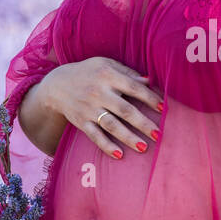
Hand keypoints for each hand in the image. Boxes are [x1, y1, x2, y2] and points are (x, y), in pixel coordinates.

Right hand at [44, 56, 162, 156]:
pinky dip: (106, 146)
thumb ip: (127, 72)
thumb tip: (150, 80)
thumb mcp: (106, 64)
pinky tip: (119, 155)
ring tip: (143, 147)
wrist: (57, 84)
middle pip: (125, 110)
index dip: (149, 98)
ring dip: (128, 137)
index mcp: (108, 76)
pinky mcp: (81, 122)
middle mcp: (99, 93)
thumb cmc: (88, 72)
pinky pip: (94, 135)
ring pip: (111, 125)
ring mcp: (89, 109)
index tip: (163, 108)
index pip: (133, 88)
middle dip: (142, 123)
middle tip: (159, 134)